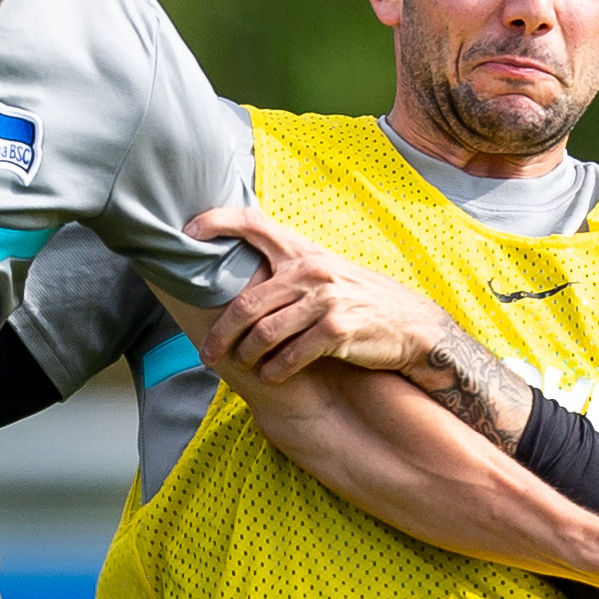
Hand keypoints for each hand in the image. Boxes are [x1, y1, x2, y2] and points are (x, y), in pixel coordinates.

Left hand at [192, 206, 460, 385]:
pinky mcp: (337, 331)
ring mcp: (325, 300)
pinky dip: (275, 370)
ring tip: (241, 366)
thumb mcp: (326, 273)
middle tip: (207, 353)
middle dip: (220, 334)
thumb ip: (288, 271)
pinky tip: (272, 375)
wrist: (411, 324)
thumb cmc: (360, 301)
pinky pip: (290, 356)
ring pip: (264, 334)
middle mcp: (310, 271)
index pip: (251, 223)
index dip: (215, 222)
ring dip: (246, 356)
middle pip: (246, 303)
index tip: (186, 233)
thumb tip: (241, 283)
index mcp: (302, 251)